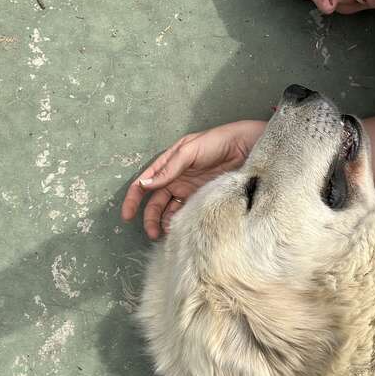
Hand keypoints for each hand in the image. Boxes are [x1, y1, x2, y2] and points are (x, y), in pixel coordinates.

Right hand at [121, 120, 266, 238]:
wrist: (246, 147)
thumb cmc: (218, 141)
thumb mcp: (190, 150)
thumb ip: (169, 168)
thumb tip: (145, 185)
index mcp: (169, 162)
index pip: (145, 182)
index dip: (134, 198)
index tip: (128, 215)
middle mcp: (177, 177)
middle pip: (156, 201)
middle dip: (150, 217)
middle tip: (151, 232)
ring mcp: (190, 188)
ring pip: (170, 209)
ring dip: (164, 222)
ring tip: (165, 234)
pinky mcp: (203, 197)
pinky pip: (186, 211)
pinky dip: (180, 221)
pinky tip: (179, 228)